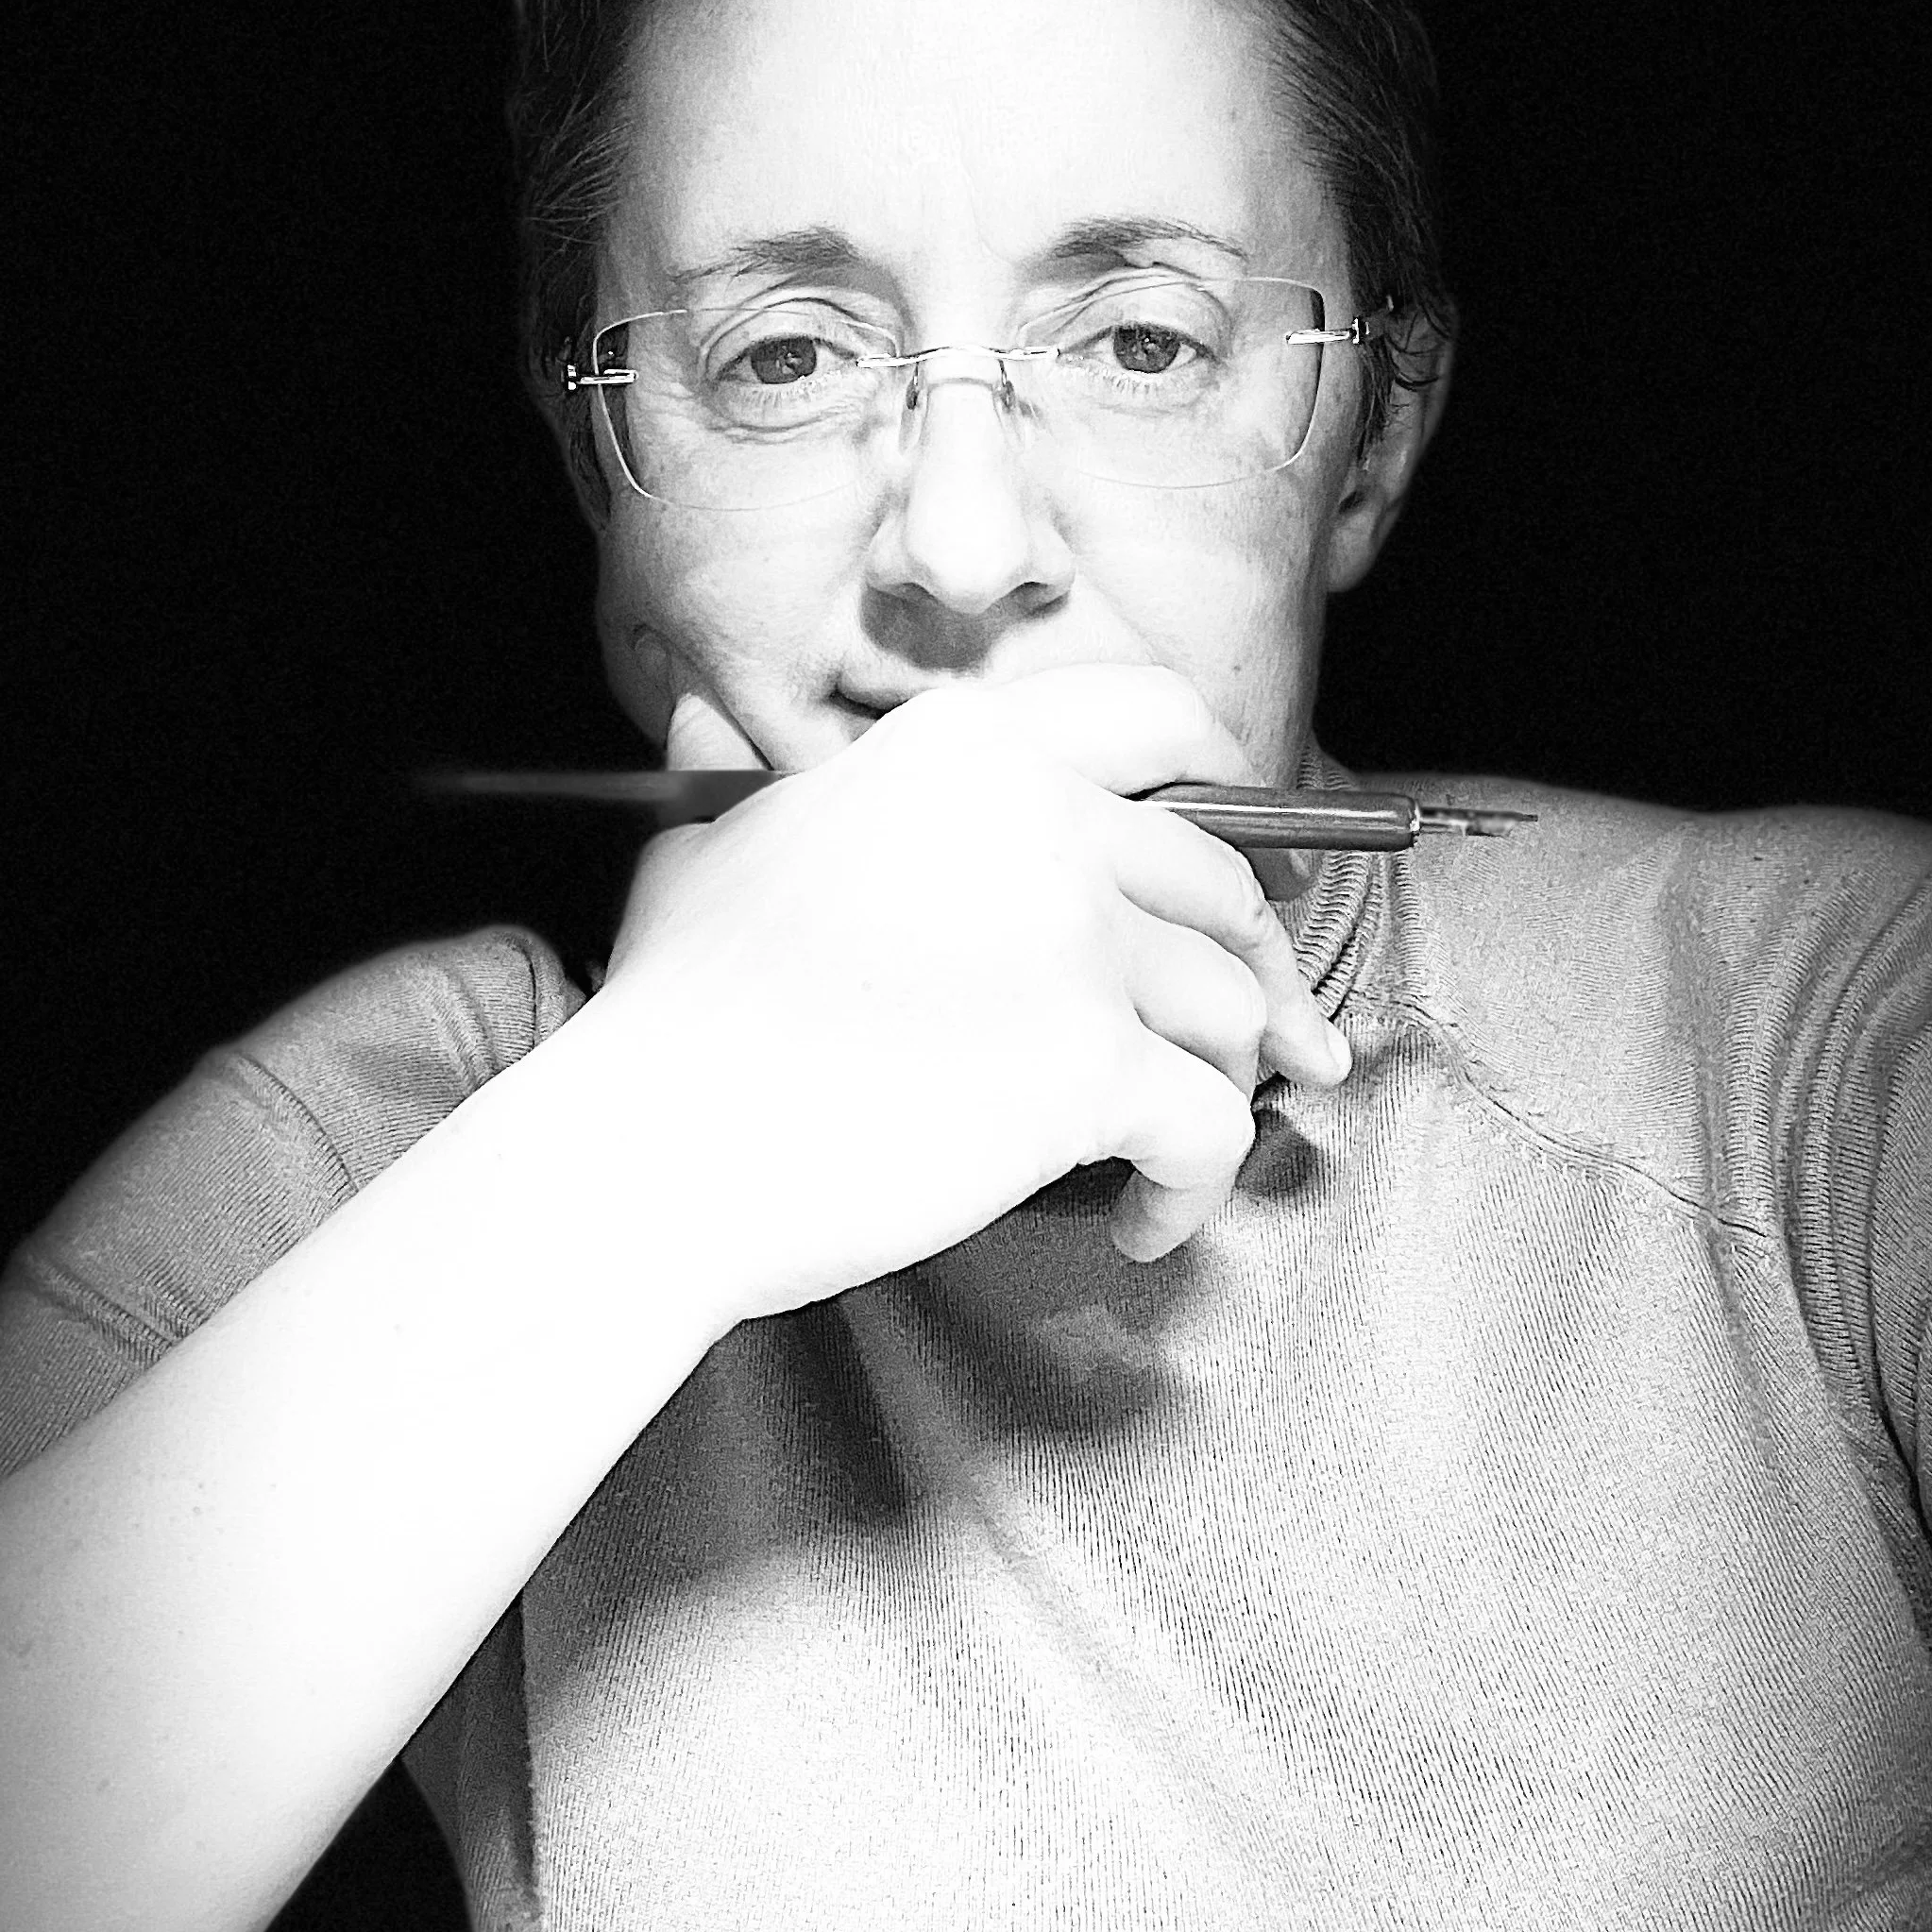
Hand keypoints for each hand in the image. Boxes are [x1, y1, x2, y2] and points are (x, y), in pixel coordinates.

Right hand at [581, 656, 1351, 1320]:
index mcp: (962, 748)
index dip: (1232, 792)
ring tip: (1158, 1155)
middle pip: (1221, 883)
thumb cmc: (677, 1014)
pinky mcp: (1090, 1064)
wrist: (655, 1149)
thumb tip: (697, 710)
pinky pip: (1214, 1126)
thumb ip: (740, 768)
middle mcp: (1037, 816)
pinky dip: (1197, 1188)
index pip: (1159, 721)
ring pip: (1231, 1010)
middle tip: (1276, 1047)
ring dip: (1220, 1090)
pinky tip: (1143, 1220)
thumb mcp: (706, 841)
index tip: (1253, 863)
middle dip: (1261, 973)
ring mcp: (1071, 938)